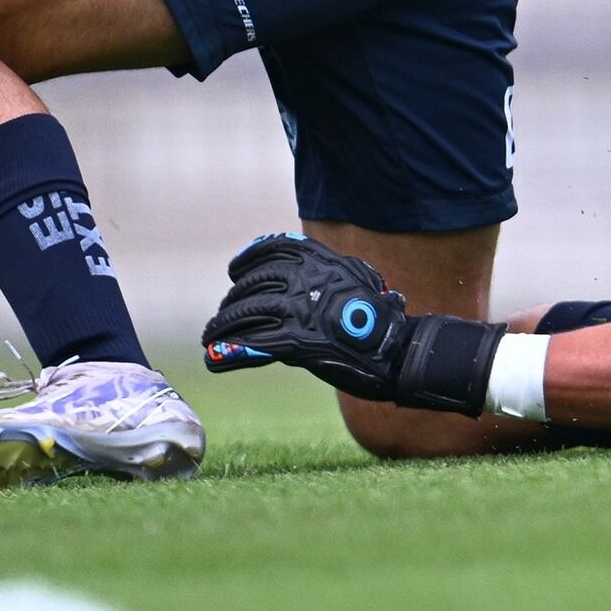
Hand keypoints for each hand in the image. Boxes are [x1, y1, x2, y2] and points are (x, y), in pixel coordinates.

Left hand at [202, 233, 498, 413]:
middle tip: (221, 319)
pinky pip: (251, 343)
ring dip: (222, 327)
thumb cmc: (381, 321)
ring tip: (210, 339)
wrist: (399, 352)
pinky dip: (228, 353)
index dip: (248, 259)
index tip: (235, 271)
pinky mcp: (296, 341)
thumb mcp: (356, 280)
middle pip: (251, 285)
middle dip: (232, 303)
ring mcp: (300, 308)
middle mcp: (305, 278)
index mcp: (321, 259)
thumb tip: (303, 279)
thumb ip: (327, 275)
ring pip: (245, 313)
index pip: (273, 249)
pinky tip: (215, 361)